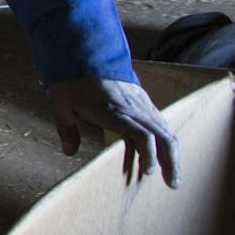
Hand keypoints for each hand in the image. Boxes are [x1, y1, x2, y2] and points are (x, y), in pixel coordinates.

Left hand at [48, 77, 179, 188]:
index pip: (142, 135)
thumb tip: (69, 152)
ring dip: (171, 153)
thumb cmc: (71, 78)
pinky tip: (161, 155)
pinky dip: (164, 140)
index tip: (149, 172)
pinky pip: (159, 122)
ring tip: (172, 176)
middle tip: (173, 185)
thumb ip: (67, 129)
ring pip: (165, 129)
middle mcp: (133, 107)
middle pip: (162, 135)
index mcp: (114, 111)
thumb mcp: (61, 103)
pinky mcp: (142, 99)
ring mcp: (140, 102)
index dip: (149, 155)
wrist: (83, 49)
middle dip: (171, 161)